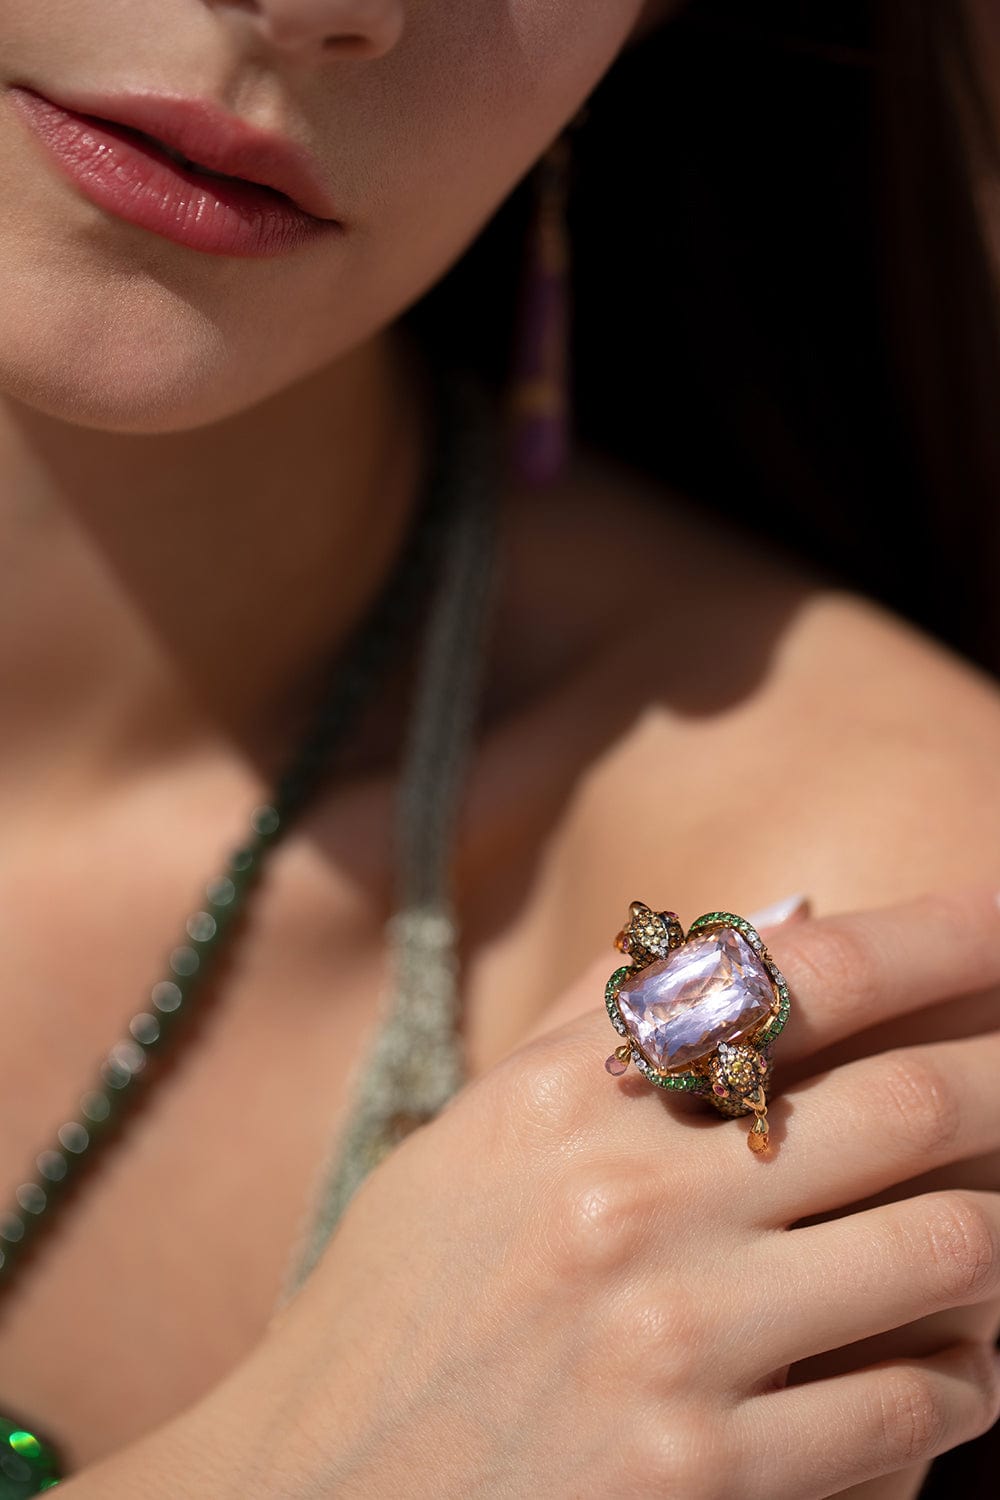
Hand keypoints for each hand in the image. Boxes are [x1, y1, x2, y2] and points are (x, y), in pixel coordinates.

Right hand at [219, 885, 999, 1499]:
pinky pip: (914, 1414)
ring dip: (990, 1249)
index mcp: (572, 1101)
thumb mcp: (478, 1132)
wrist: (316, 1494)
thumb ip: (619, 1016)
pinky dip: (954, 1384)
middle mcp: (631, 1204)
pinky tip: (932, 1372)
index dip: (934, 935)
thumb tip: (785, 913)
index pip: (796, 980)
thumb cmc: (404, 1300)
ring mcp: (675, 1346)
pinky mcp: (706, 1482)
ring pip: (950, 1256)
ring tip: (972, 1250)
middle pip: (911, 1104)